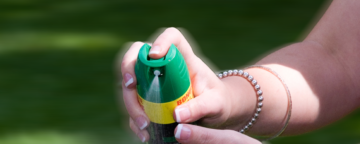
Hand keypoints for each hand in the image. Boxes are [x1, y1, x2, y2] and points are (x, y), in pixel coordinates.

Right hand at [118, 27, 259, 142]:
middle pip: (138, 54)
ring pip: (130, 80)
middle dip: (128, 68)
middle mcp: (164, 65)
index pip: (172, 37)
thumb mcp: (215, 104)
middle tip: (130, 86)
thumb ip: (201, 107)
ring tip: (144, 124)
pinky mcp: (148, 97)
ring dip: (130, 100)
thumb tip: (177, 116)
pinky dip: (133, 118)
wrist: (214, 113)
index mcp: (185, 58)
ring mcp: (153, 80)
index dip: (161, 40)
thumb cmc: (218, 101)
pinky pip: (133, 103)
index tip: (155, 55)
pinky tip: (144, 132)